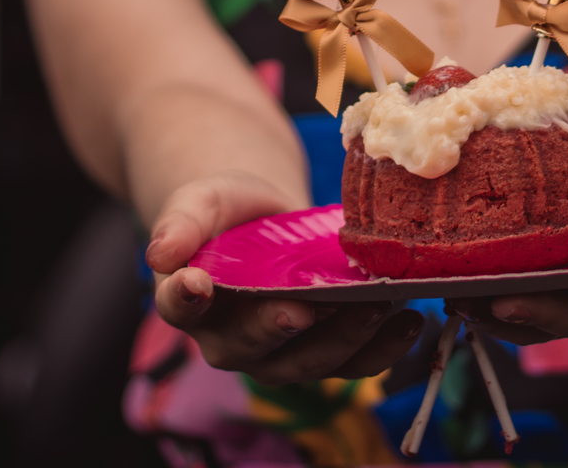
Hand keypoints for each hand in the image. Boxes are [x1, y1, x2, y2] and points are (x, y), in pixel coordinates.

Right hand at [147, 173, 423, 383]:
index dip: (186, 299)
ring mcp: (277, 353)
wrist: (261, 220)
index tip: (198, 283)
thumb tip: (159, 253)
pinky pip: (349, 364)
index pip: (180, 307)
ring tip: (377, 306)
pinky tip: (408, 322)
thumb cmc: (224, 212)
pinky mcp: (321, 351)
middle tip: (307, 307)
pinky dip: (381, 349)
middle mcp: (229, 341)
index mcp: (189, 302)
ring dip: (344, 338)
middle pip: (252, 343)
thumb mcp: (200, 202)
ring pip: (308, 361)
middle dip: (280, 325)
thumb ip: (180, 223)